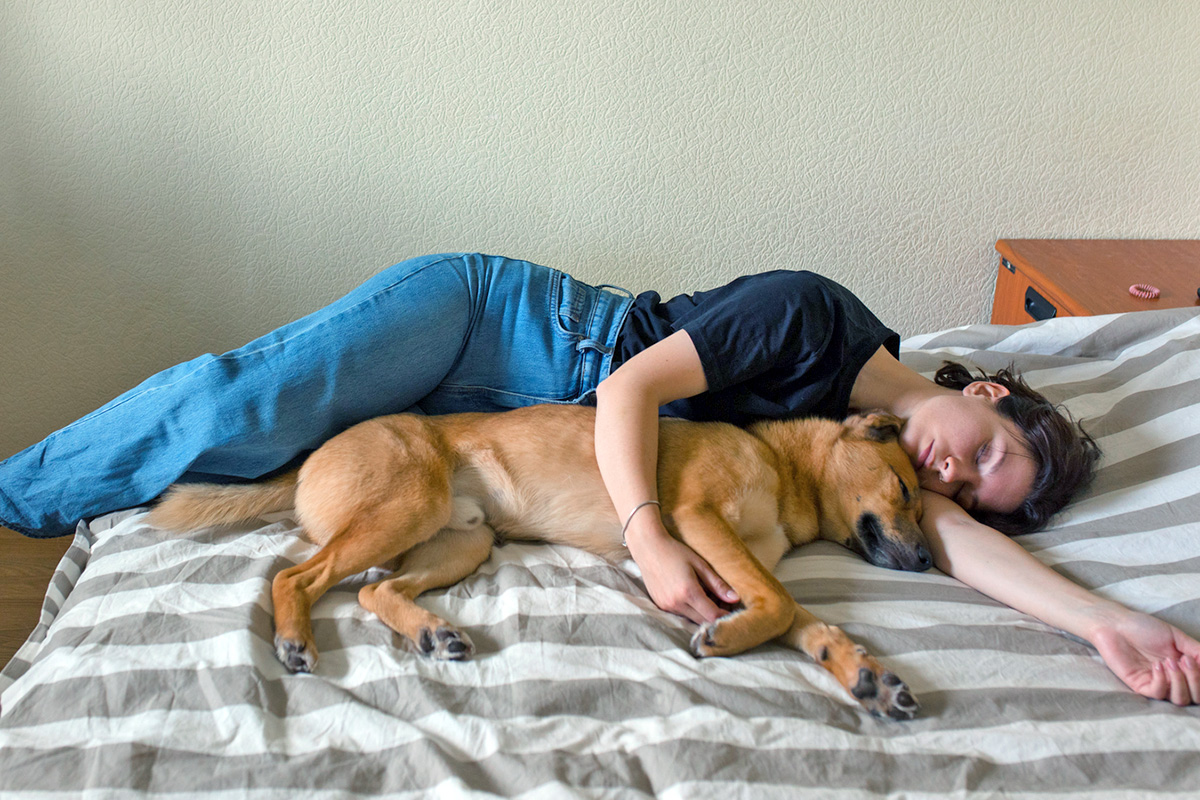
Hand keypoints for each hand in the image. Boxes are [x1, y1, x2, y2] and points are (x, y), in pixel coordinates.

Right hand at [625, 523, 739, 624]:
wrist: (648, 547)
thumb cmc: (675, 552)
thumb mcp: (700, 564)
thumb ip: (718, 584)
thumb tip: (736, 598)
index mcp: (688, 592)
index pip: (712, 616)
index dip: (725, 616)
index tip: (733, 610)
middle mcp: (676, 603)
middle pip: (703, 621)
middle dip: (715, 615)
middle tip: (723, 603)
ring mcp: (666, 606)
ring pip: (691, 618)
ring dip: (702, 613)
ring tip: (708, 596)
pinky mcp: (660, 605)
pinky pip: (680, 614)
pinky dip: (690, 610)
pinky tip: (693, 596)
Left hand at [1088, 609, 1199, 704]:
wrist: (1115, 624)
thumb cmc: (1143, 627)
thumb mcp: (1176, 637)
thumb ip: (1197, 651)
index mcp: (1184, 669)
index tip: (1196, 660)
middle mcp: (1173, 679)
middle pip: (1196, 697)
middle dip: (1196, 680)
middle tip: (1185, 661)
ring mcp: (1157, 683)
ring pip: (1179, 699)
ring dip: (1180, 681)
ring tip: (1169, 661)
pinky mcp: (1139, 685)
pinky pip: (1158, 694)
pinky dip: (1162, 681)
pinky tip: (1157, 666)